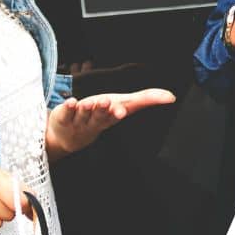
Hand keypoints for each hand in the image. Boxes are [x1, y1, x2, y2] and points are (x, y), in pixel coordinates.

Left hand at [45, 88, 176, 160]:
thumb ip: (146, 99)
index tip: (121, 110)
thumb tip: (170, 96)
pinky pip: (66, 113)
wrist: (69, 137)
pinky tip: (71, 102)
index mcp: (111, 116)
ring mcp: (79, 120)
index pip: (117, 113)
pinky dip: (68, 108)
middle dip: (103, 109)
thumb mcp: (123, 105)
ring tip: (89, 102)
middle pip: (99, 115)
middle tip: (106, 102)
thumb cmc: (100, 116)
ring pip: (83, 114)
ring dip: (86, 108)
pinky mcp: (65, 117)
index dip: (118, 112)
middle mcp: (96, 120)